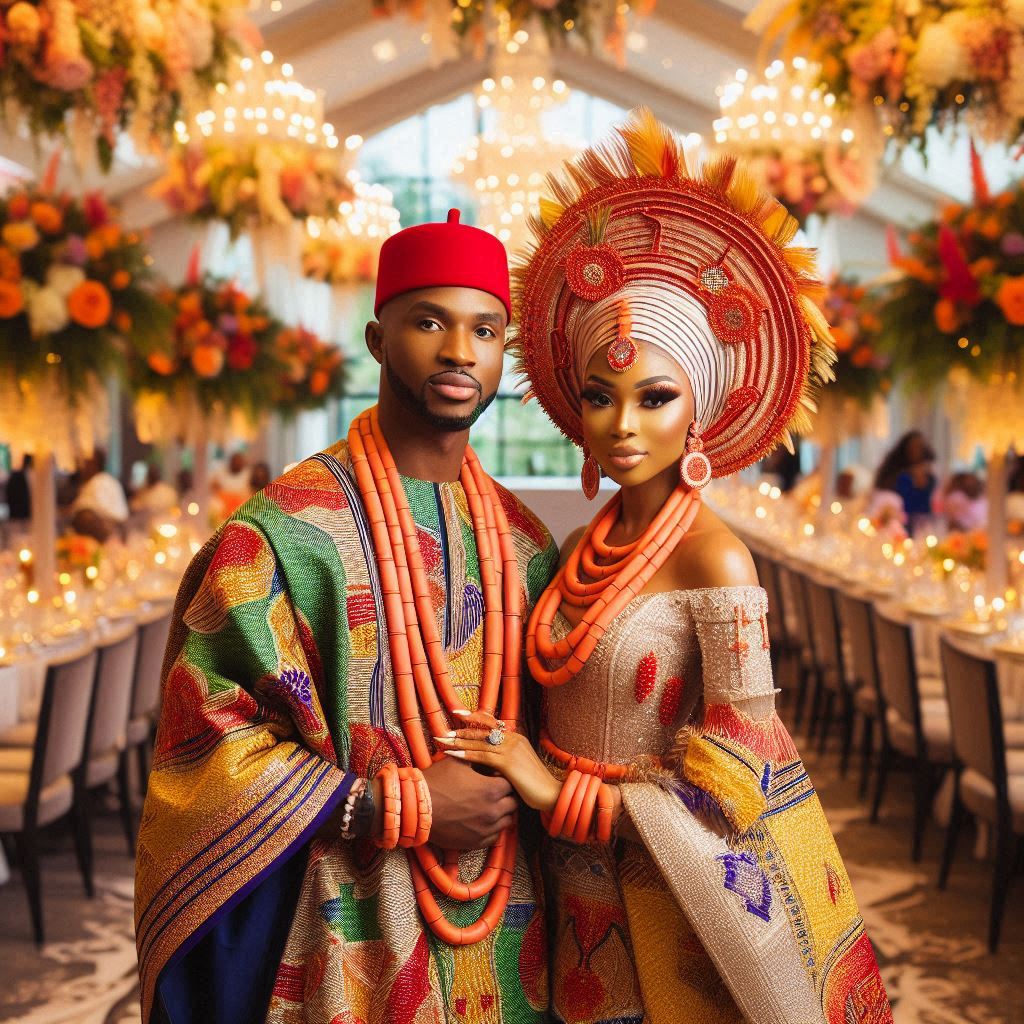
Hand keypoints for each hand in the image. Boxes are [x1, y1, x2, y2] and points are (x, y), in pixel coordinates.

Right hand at [421, 753, 516, 849]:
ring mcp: (486, 829)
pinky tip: (481, 820)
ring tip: (487, 806)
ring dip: (501, 813)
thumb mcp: (458, 762)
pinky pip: (494, 837)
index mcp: (492, 789)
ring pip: (506, 821)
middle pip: (512, 804)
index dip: (502, 779)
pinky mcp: (476, 843)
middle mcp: (493, 811)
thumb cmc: (437, 782)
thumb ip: (477, 758)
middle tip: (492, 792)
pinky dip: (492, 829)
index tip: (493, 777)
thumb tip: (486, 756)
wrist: (417, 808)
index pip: (510, 784)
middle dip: (505, 796)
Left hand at [437, 713, 561, 814]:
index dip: (473, 717)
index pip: (491, 723)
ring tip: (443, 741)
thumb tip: (487, 760)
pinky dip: (466, 755)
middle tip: (442, 731)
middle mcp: (513, 739)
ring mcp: (511, 749)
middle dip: (460, 731)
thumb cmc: (534, 784)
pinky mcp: (508, 762)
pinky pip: (482, 756)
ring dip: (459, 742)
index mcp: (516, 737)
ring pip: (479, 743)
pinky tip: (453, 755)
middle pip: (482, 731)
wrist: (550, 793)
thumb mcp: (518, 766)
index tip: (457, 713)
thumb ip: (505, 759)